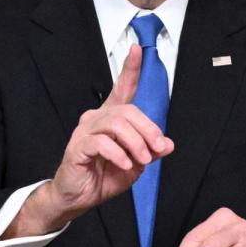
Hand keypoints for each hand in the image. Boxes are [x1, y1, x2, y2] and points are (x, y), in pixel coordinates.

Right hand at [1, 45, 173, 237]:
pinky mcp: (78, 146)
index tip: (138, 50)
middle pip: (128, 111)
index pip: (122, 88)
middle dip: (148, 130)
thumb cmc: (103, 176)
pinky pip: (102, 142)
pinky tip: (125, 165)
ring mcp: (85, 130)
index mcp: (111, 118)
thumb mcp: (135, 164)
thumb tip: (168, 144)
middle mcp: (96, 118)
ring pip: (117, 124)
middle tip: (157, 150)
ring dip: (136, 143)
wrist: (79, 197)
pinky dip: (118, 154)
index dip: (130, 68)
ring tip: (141, 160)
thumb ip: (150, 151)